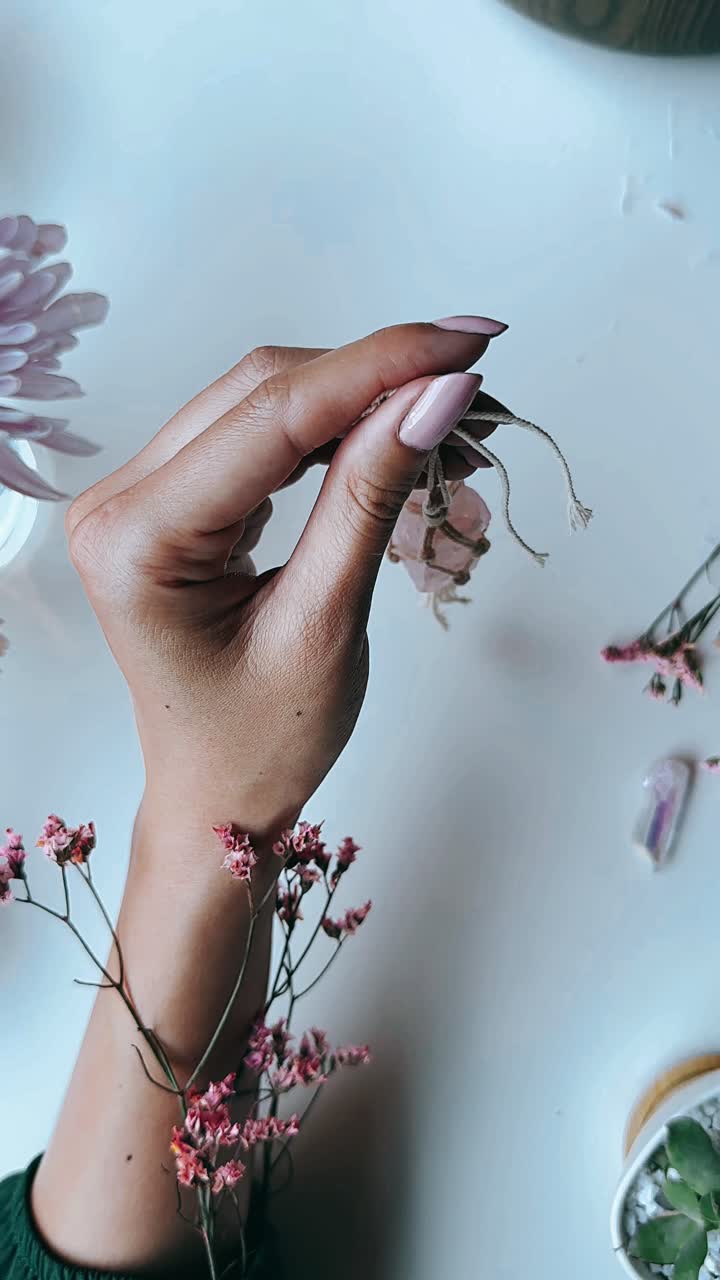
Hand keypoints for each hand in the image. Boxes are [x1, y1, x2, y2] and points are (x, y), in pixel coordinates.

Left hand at [66, 320, 503, 838]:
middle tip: (475, 389)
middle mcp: (119, 503)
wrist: (220, 795)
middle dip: (379, 379)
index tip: (468, 347)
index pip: (271, 416)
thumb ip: (371, 498)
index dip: (379, 368)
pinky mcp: (172, 500)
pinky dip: (334, 431)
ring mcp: (139, 497)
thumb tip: (437, 397)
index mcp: (136, 541)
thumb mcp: (326, 623)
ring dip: (363, 400)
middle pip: (263, 393)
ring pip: (265, 402)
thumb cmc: (263, 741)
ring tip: (451, 423)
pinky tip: (395, 438)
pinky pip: (259, 435)